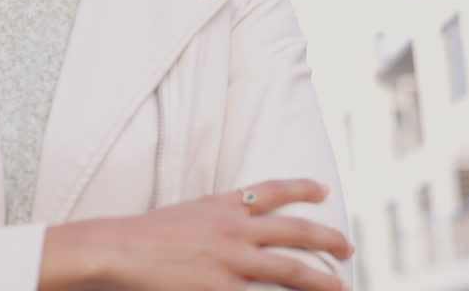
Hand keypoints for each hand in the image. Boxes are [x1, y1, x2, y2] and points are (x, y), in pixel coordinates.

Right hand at [42, 179, 352, 290]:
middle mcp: (236, 229)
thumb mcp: (187, 213)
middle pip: (296, 232)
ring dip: (323, 280)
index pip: (272, 190)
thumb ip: (216, 218)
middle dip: (328, 239)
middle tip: (349, 247)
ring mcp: (233, 261)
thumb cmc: (145, 234)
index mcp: (224, 205)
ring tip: (343, 286)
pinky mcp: (224, 289)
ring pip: (293, 269)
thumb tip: (242, 226)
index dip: (301, 188)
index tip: (322, 189)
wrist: (120, 248)